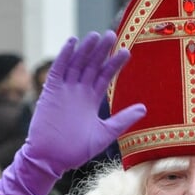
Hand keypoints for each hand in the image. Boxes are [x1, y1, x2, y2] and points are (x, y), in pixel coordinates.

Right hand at [25, 30, 146, 178]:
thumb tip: (144, 109)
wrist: (51, 159)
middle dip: (101, 51)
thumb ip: (122, 120)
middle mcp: (78, 92)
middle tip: (111, 34)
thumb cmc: (76, 151)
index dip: (114, 63)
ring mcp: (64, 90)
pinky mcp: (50, 92)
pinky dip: (64, 56)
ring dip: (85, 50)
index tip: (127, 51)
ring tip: (95, 36)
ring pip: (76, 64)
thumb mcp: (105, 134)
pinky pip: (58, 70)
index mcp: (90, 99)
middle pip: (91, 65)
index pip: (104, 76)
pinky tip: (72, 43)